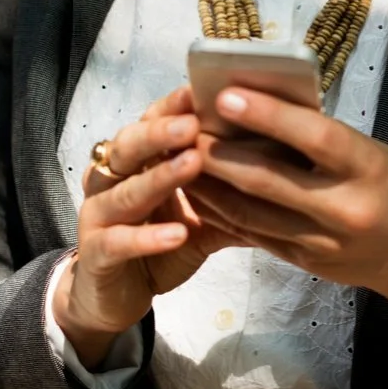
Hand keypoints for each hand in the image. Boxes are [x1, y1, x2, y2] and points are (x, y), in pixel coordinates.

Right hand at [54, 86, 242, 367]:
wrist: (118, 298)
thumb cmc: (163, 244)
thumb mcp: (205, 215)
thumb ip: (233, 191)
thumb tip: (291, 168)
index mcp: (137, 161)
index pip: (150, 122)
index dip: (173, 106)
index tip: (204, 90)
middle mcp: (112, 180)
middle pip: (129, 145)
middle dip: (161, 132)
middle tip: (195, 122)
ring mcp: (99, 216)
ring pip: (125, 190)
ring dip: (160, 176)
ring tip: (193, 163)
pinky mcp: (96, 254)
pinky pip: (119, 241)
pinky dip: (148, 237)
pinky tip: (177, 234)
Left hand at [190, 87, 387, 375]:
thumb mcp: (372, 152)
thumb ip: (323, 139)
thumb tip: (262, 109)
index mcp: (368, 169)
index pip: (313, 137)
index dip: (267, 116)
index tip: (226, 95)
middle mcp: (346, 209)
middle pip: (270, 180)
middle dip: (221, 154)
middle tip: (186, 128)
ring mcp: (323, 242)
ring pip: (251, 213)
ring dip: (211, 185)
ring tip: (182, 157)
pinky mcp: (305, 262)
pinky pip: (254, 235)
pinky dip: (223, 212)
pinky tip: (201, 192)